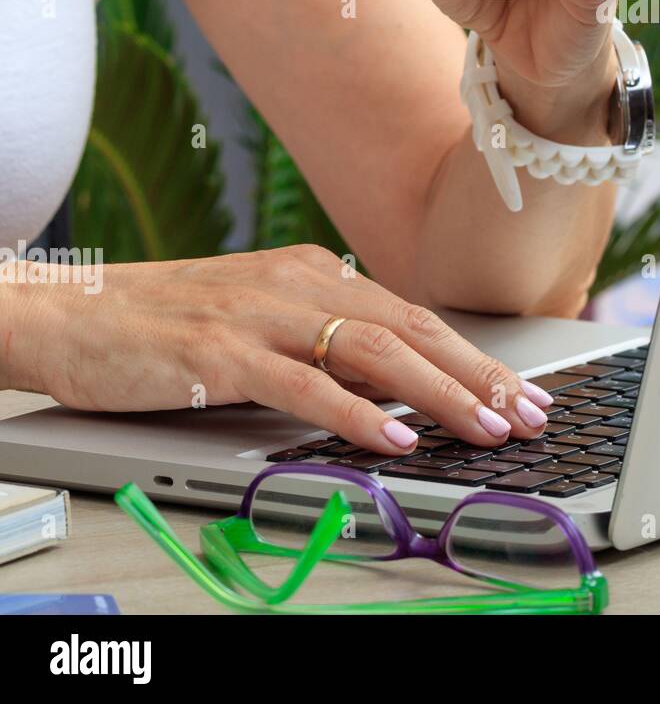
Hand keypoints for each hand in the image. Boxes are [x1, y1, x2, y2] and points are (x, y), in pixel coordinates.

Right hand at [10, 247, 555, 454]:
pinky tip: (396, 438)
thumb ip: (324, 341)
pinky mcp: (221, 355)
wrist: (77, 312)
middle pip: (412, 329)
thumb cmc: (173, 322)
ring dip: (440, 394)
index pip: (414, 316)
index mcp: (316, 273)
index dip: (474, 356)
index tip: (521, 391)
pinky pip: (305, 387)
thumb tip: (395, 382)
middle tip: (530, 413)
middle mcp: (301, 286)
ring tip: (487, 427)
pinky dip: (357, 413)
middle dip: (480, 375)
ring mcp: (263, 317)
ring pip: (374, 353)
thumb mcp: (263, 317)